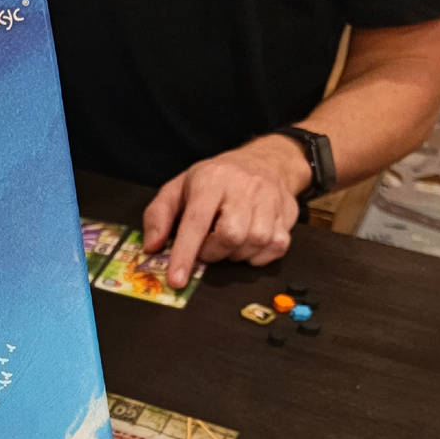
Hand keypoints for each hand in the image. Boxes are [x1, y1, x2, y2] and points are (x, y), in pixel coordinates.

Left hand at [143, 135, 310, 287]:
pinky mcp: (287, 214)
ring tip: (227, 243)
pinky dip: (259, 255)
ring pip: (254, 242)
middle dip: (213, 253)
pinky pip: (276, 247)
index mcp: (211, 180)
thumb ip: (158, 216)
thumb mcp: (177, 188)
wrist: (265, 159)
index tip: (176, 279)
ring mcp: (270, 199)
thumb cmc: (215, 180)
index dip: (185, 254)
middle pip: (230, 236)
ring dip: (235, 254)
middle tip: (207, 248)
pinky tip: (247, 245)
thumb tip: (152, 246)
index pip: (196, 222)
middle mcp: (244, 186)